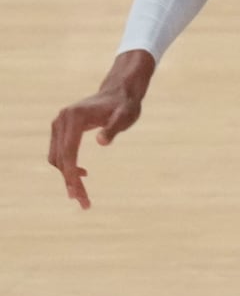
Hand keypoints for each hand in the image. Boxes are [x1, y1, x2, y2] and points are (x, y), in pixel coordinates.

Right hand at [48, 53, 153, 209]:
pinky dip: (67, 166)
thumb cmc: (125, 105)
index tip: (78, 194)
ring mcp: (59, 124)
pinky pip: (60, 152)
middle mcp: (61, 121)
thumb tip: (101, 142)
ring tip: (83, 196)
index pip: (68, 153)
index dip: (71, 175)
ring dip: (67, 177)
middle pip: (61, 158)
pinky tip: (84, 174)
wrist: (119, 91)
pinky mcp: (61, 128)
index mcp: (73, 119)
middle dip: (71, 181)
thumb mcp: (125, 117)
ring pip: (57, 157)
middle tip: (84, 203)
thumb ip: (113, 129)